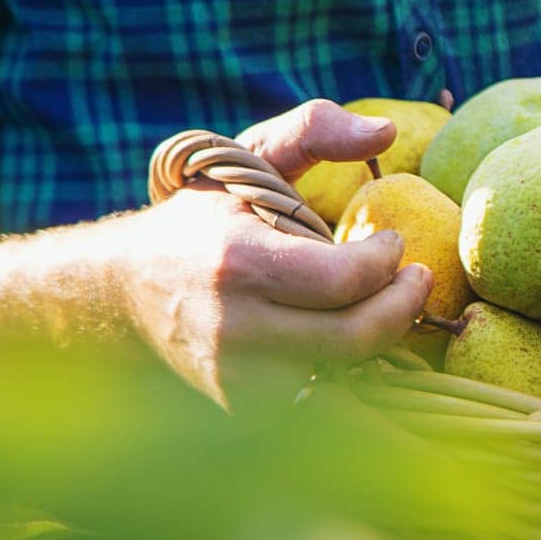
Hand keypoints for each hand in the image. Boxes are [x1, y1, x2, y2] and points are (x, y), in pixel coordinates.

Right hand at [119, 101, 432, 408]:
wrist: (122, 293)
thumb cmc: (203, 220)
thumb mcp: (248, 158)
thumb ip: (315, 129)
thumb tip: (387, 131)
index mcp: (240, 263)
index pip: (345, 280)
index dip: (386, 262)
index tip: (393, 241)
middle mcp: (238, 329)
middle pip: (356, 338)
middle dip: (403, 307)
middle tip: (418, 279)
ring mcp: (238, 379)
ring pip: (345, 371)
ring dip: (375, 337)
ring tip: (378, 301)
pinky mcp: (242, 409)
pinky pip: (322, 395)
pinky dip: (344, 366)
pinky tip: (341, 332)